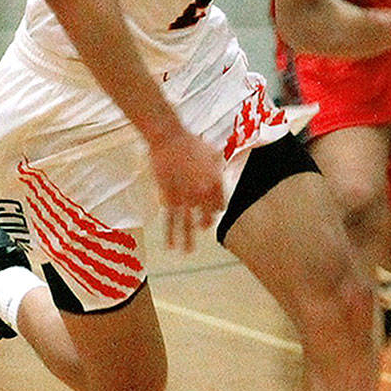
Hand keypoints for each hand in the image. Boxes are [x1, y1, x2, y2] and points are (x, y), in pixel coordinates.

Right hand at [148, 129, 225, 251]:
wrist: (169, 139)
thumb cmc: (190, 142)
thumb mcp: (213, 151)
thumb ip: (219, 165)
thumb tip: (222, 170)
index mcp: (215, 183)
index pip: (219, 204)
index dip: (216, 208)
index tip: (212, 211)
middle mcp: (202, 193)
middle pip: (206, 216)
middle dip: (204, 223)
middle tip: (201, 227)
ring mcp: (185, 197)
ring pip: (187, 224)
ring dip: (187, 239)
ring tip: (187, 252)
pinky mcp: (168, 198)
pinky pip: (170, 220)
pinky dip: (170, 234)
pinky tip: (170, 245)